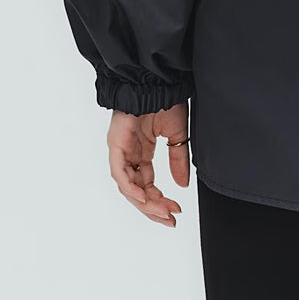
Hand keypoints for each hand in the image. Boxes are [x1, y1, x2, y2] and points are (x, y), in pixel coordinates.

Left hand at [106, 102, 190, 226]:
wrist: (158, 81)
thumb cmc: (165, 100)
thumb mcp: (177, 136)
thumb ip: (178, 160)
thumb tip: (182, 186)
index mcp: (141, 151)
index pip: (147, 184)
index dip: (160, 200)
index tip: (176, 211)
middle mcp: (128, 153)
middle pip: (137, 190)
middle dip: (153, 207)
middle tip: (170, 219)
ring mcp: (120, 150)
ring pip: (127, 186)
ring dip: (145, 202)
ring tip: (162, 212)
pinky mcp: (116, 144)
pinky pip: (120, 173)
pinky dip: (131, 187)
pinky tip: (145, 198)